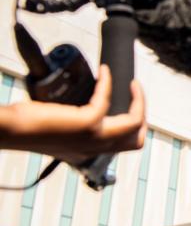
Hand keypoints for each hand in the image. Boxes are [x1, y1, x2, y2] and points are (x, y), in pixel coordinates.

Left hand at [0, 65, 146, 163]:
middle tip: (135, 95)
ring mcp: (94, 137)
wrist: (9, 131)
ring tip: (132, 86)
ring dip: (139, 101)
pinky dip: (108, 83)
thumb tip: (88, 112)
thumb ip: (77, 130)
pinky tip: (104, 73)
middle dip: (142, 115)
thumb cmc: (24, 129)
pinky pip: (107, 99)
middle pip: (138, 139)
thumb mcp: (59, 134)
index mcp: (88, 153)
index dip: (133, 124)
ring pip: (135, 123)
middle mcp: (95, 149)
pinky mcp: (88, 123)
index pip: (125, 144)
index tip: (129, 105)